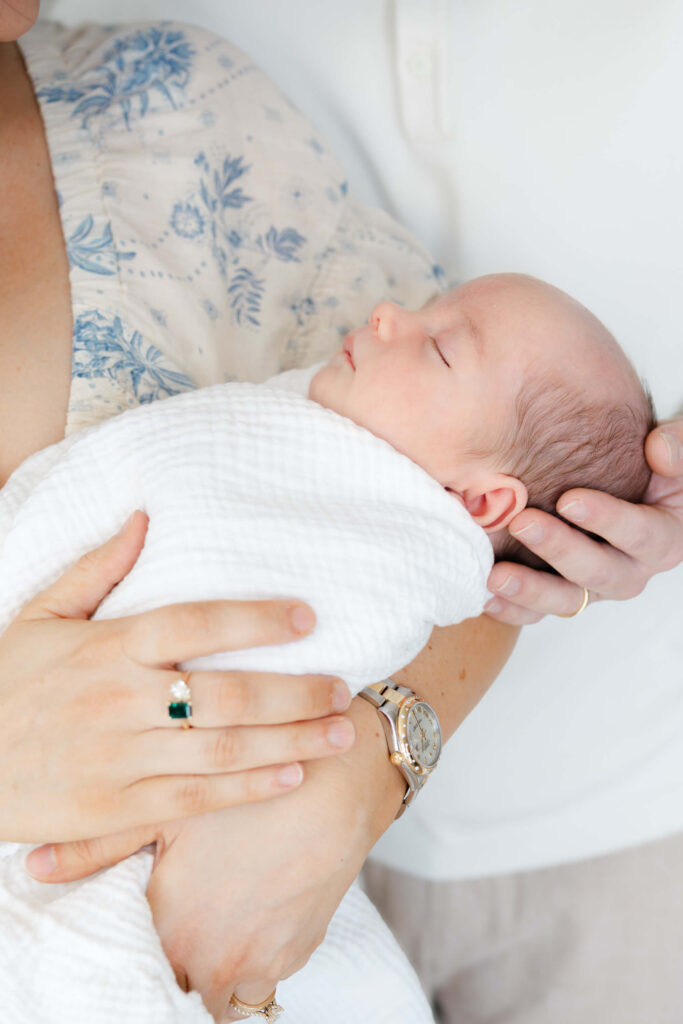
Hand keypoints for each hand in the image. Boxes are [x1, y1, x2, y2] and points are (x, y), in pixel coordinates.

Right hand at [5, 510, 353, 846]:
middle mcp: (119, 701)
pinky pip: (195, 798)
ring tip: (340, 731)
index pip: (193, 622)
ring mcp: (120, 759)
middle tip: (344, 686)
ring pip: (221, 749)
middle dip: (294, 691)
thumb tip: (145, 518)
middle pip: (225, 694)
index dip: (255, 618)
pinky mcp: (116, 810)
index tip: (306, 617)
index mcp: (106, 647)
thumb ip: (95, 569)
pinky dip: (248, 789)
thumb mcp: (38, 615)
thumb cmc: (5, 684)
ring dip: (290, 740)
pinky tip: (293, 775)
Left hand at [25, 698, 402, 1021]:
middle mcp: (212, 956)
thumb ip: (102, 845)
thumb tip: (36, 866)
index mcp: (172, 920)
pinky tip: (256, 901)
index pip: (138, 958)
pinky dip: (254, 951)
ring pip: (221, 985)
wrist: (345, 776)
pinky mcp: (297, 953)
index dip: (142, 932)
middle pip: (177, 976)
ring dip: (216, 958)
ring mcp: (259, 961)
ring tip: (222, 904)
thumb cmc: (255, 781)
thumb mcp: (175, 805)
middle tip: (187, 905)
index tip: (153, 910)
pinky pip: (262, 975)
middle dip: (177, 951)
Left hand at [485, 417, 682, 623]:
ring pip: (567, 601)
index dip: (608, 519)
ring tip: (496, 575)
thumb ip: (678, 447)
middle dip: (559, 550)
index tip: (569, 499)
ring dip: (530, 590)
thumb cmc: (654, 464)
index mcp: (665, 539)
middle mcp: (631, 569)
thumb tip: (658, 450)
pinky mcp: (564, 593)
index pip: (643, 535)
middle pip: (600, 573)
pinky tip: (485, 597)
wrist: (628, 480)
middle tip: (522, 523)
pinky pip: (538, 611)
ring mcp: (595, 586)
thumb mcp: (680, 448)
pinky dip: (511, 609)